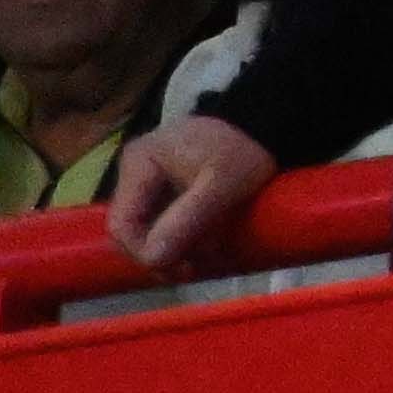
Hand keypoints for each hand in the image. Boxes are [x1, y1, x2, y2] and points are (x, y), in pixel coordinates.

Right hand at [102, 112, 276, 279]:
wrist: (271, 124)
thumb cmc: (244, 150)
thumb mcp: (219, 186)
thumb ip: (185, 220)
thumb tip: (151, 260)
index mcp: (139, 164)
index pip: (121, 224)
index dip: (142, 252)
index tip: (177, 268)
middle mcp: (136, 171)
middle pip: (132, 229)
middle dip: (161, 253)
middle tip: (195, 268)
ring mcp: (150, 179)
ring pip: (148, 229)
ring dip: (173, 249)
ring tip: (206, 258)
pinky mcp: (167, 188)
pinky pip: (163, 221)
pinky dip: (182, 237)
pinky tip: (206, 246)